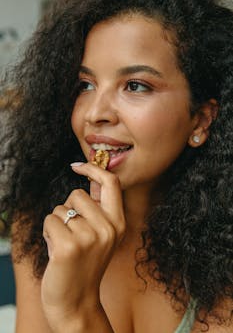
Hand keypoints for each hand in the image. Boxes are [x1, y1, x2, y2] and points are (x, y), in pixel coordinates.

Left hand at [41, 163, 125, 331]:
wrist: (76, 301)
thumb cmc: (84, 263)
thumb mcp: (100, 234)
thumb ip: (97, 207)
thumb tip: (91, 177)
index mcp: (119, 223)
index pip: (111, 183)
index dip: (93, 169)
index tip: (77, 166)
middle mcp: (109, 228)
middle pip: (77, 193)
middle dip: (68, 209)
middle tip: (72, 232)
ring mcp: (90, 237)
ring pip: (61, 208)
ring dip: (57, 224)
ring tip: (65, 244)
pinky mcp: (69, 246)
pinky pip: (50, 220)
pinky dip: (48, 232)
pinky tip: (56, 251)